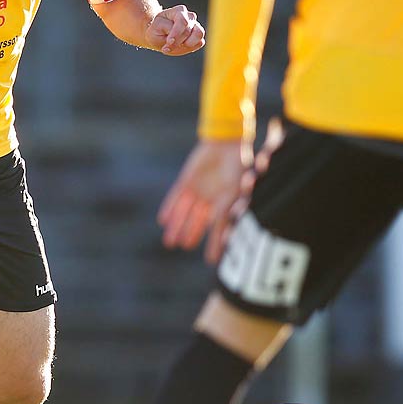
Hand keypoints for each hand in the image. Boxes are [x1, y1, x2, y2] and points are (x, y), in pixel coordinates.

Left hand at [144, 5, 204, 55]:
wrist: (160, 35)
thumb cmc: (157, 31)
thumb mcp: (155, 29)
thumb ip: (167, 30)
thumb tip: (177, 36)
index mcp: (179, 11)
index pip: (182, 21)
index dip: (176, 34)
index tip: (168, 42)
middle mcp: (190, 16)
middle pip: (188, 30)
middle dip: (178, 42)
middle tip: (167, 48)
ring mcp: (196, 25)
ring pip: (198, 34)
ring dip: (187, 44)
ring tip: (176, 46)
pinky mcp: (198, 36)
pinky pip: (200, 42)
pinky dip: (190, 47)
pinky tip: (180, 47)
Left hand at [159, 136, 251, 259]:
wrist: (227, 142)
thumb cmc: (239, 165)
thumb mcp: (236, 189)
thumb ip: (228, 208)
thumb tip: (224, 229)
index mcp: (225, 204)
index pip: (218, 229)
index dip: (215, 245)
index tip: (211, 261)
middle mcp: (210, 200)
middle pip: (197, 222)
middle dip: (190, 234)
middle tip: (182, 247)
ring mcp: (198, 191)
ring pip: (185, 212)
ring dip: (177, 226)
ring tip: (169, 242)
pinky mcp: (187, 181)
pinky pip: (176, 196)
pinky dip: (170, 208)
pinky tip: (163, 220)